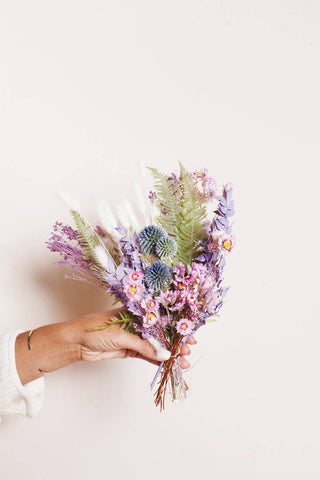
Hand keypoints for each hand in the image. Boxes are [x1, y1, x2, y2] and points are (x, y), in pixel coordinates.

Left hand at [72, 307, 196, 368]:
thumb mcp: (122, 335)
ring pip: (156, 346)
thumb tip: (164, 354)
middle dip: (176, 343)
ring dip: (169, 354)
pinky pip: (147, 355)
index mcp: (137, 312)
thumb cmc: (96, 329)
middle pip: (162, 333)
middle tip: (188, 352)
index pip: (162, 319)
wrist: (76, 342)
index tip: (189, 336)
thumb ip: (144, 345)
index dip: (176, 328)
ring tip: (182, 363)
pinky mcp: (130, 349)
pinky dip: (157, 360)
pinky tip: (168, 365)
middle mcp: (138, 323)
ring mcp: (134, 336)